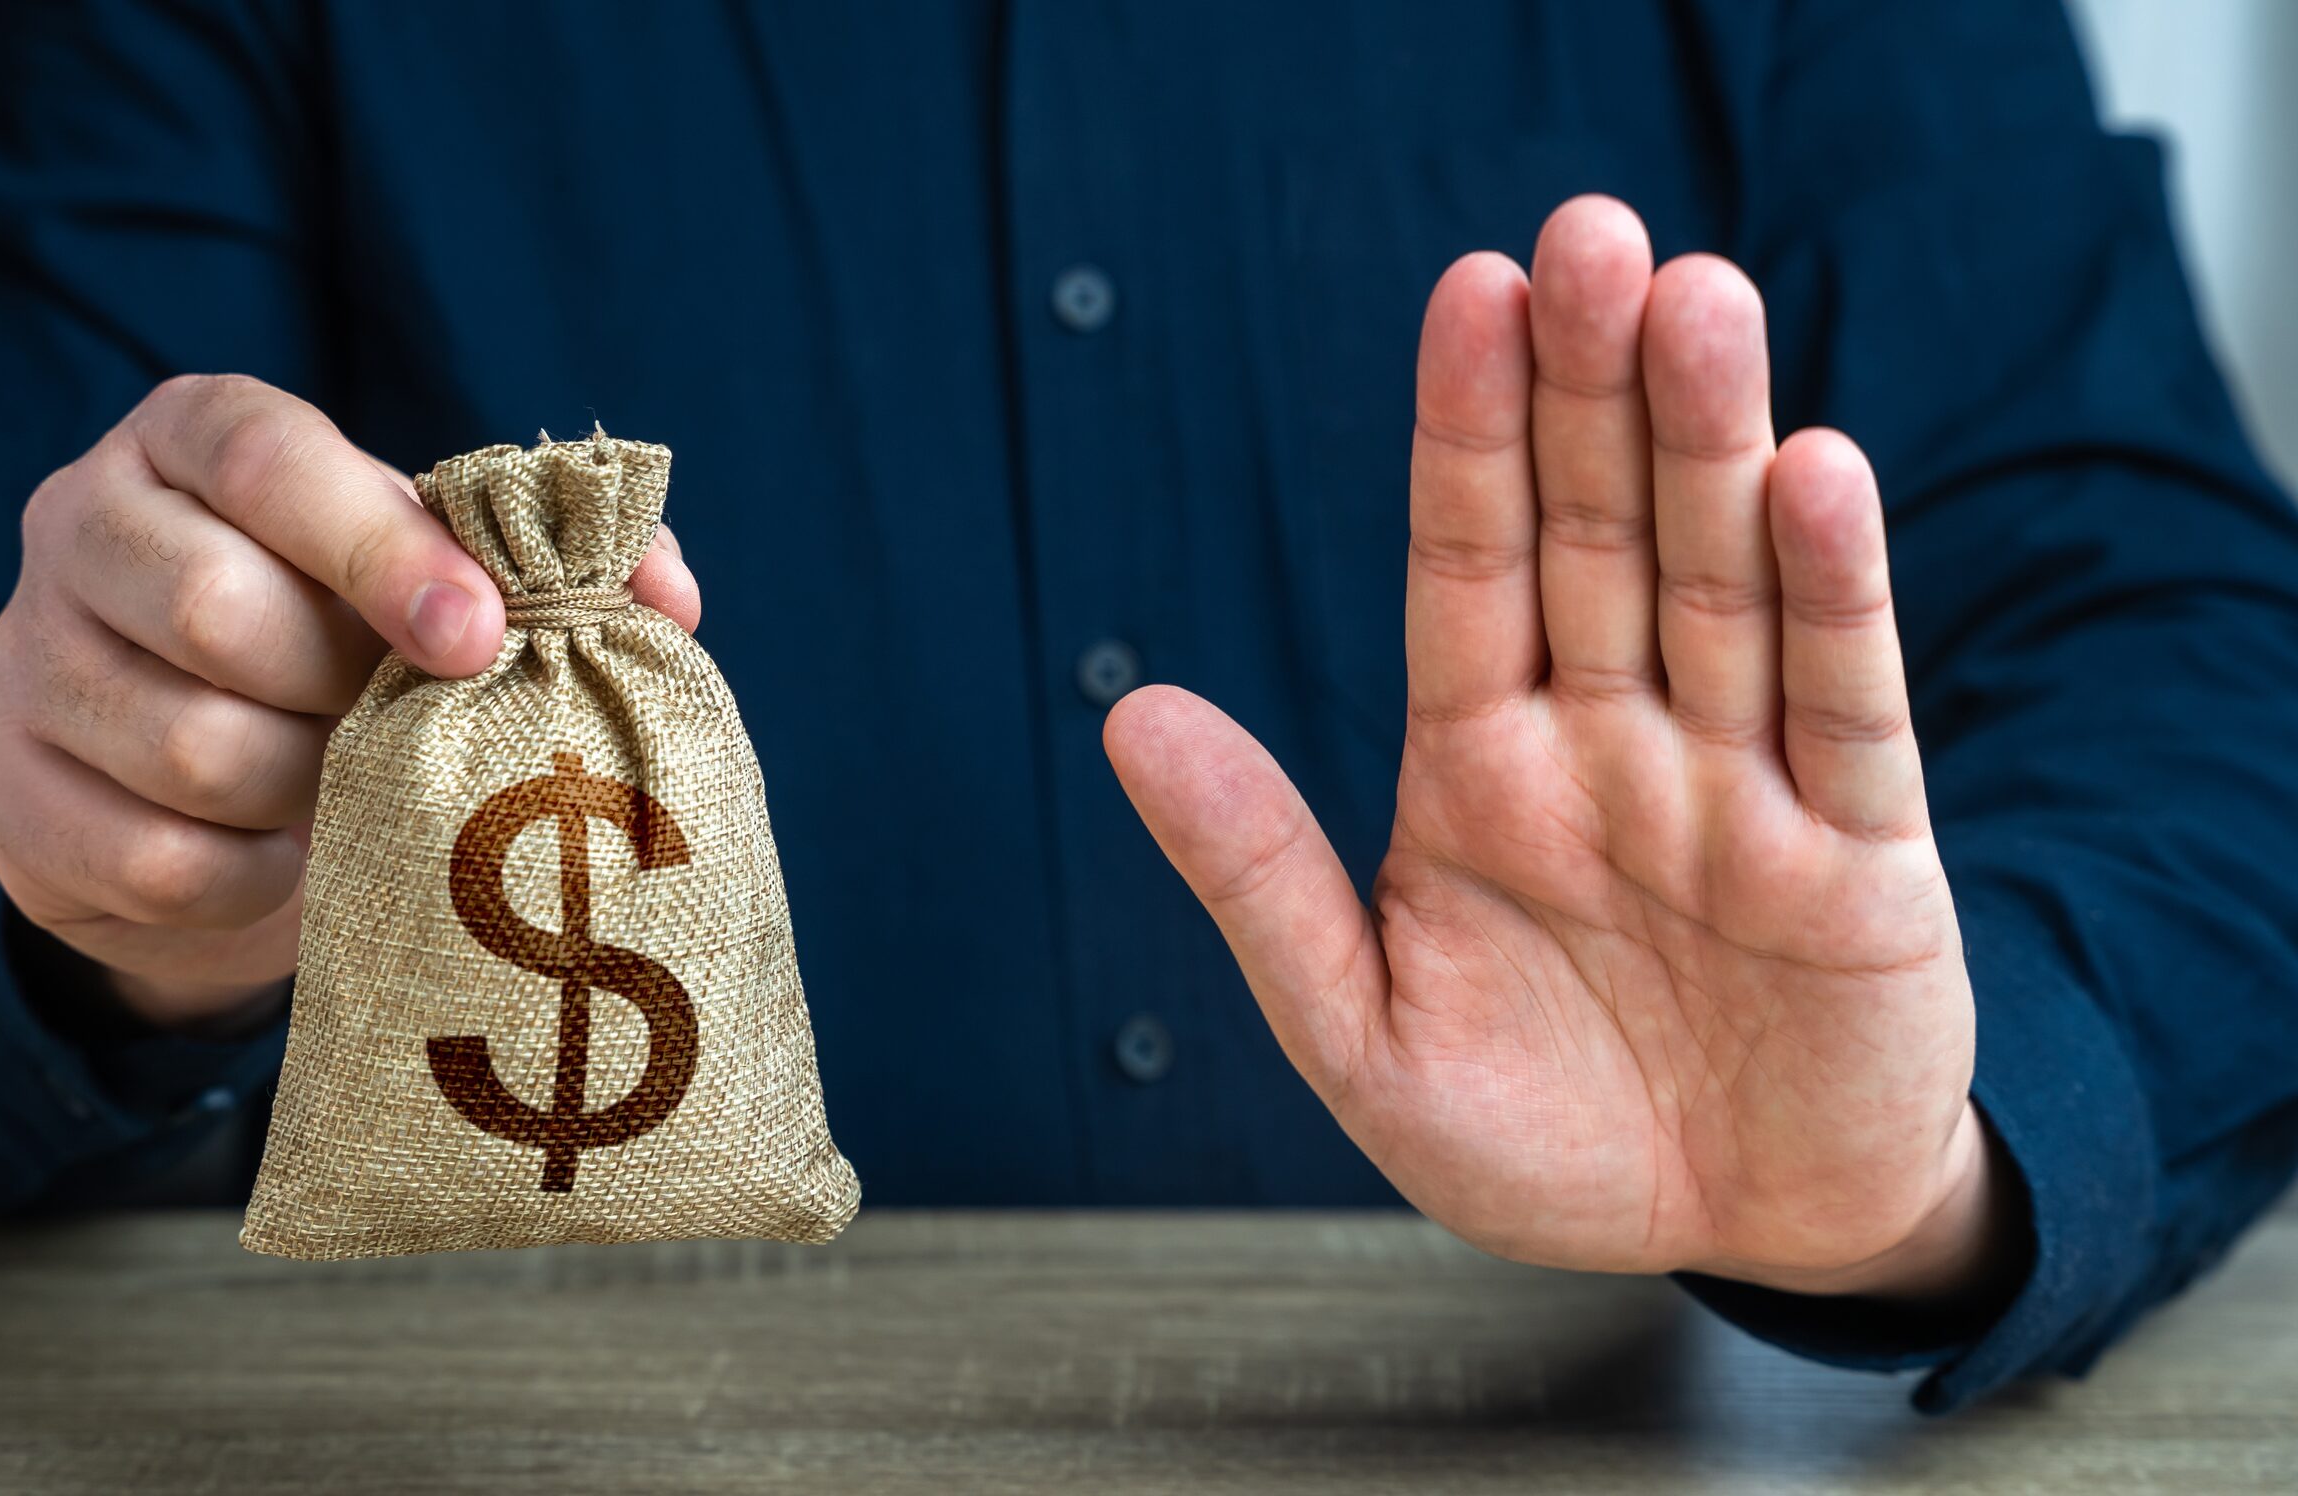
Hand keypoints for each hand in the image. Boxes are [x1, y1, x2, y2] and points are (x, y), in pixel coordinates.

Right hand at [0, 376, 698, 1031]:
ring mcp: (30, 660)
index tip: (481, 633)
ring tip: (355, 789)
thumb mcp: (433, 583)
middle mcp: (83, 523)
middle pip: (216, 607)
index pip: (271, 459)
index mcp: (192, 438)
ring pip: (190, 744)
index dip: (383, 547)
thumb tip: (672, 599)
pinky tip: (290, 855)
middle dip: (345, 690)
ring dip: (312, 790)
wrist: (203, 787)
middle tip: (409, 725)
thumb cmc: (346, 651)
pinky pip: (157, 859)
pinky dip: (255, 877)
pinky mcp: (10, 793)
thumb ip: (553, 570)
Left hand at [1107, 197, 2014, 1302]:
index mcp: (1482, 768)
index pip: (1469, 566)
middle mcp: (1612, 743)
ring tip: (1694, 303)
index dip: (1468, 434)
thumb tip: (1130, 715)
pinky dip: (1834, 599)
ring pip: (1723, 587)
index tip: (1469, 291)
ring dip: (1710, 446)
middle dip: (1590, 392)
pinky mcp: (1862, 854)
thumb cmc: (1541, 1137)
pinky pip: (1847, 709)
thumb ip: (1257, 874)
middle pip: (1601, 535)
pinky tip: (1817, 477)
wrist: (1731, 1234)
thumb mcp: (1361, 1031)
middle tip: (1588, 235)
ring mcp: (1738, 785)